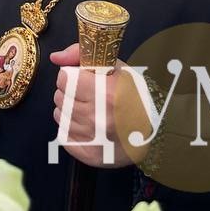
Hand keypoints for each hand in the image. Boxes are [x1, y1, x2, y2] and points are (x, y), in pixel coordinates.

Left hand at [51, 44, 146, 168]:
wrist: (153, 131)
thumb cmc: (135, 96)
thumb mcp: (115, 67)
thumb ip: (81, 55)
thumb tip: (56, 58)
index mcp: (104, 93)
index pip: (64, 78)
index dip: (72, 76)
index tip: (82, 78)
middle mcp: (97, 118)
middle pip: (60, 96)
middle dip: (70, 92)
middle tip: (88, 94)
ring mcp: (92, 139)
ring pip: (59, 115)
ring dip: (69, 110)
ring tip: (89, 109)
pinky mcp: (89, 155)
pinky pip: (63, 135)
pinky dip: (71, 129)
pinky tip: (87, 125)